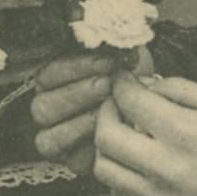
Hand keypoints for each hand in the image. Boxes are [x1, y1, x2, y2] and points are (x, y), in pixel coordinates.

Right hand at [31, 48, 152, 174]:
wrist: (154, 108)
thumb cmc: (134, 79)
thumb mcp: (124, 55)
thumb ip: (109, 44)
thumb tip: (106, 34)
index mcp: (53, 80)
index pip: (48, 74)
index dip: (75, 68)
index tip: (106, 61)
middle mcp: (48, 108)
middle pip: (42, 107)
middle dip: (78, 94)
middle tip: (107, 85)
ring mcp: (56, 137)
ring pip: (49, 137)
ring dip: (81, 123)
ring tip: (110, 110)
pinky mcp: (73, 161)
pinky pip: (70, 160)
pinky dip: (90, 148)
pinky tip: (111, 134)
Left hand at [93, 73, 196, 195]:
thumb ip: (183, 90)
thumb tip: (150, 84)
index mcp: (185, 132)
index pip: (130, 100)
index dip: (122, 83)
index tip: (125, 78)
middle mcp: (165, 166)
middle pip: (106, 134)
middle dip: (107, 110)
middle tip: (120, 103)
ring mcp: (159, 195)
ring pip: (104, 168)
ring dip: (108, 145)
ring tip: (125, 133)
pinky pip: (118, 192)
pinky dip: (119, 173)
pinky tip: (137, 162)